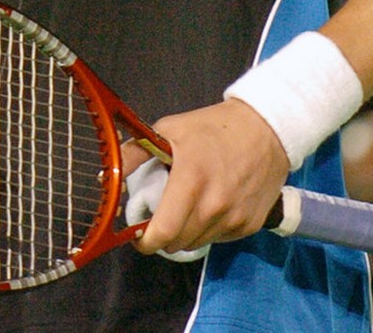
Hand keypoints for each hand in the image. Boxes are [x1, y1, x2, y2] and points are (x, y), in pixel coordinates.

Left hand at [122, 99, 288, 256]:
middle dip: (163, 236)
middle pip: (177, 243)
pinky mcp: (249, 225)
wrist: (267, 130)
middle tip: (160, 217)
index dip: (146, 241)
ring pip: (197, 243)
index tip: (138, 236)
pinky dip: (208, 229)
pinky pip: (218, 238)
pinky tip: (210, 206)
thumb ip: (135, 154)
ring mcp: (234, 218)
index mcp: (191, 180)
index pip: (164, 232)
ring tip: (187, 207)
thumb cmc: (213, 128)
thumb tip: (105, 175)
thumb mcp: (168, 131)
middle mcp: (214, 205)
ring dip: (186, 233)